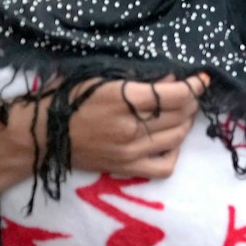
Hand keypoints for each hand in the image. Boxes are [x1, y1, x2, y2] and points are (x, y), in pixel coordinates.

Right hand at [67, 74, 209, 178]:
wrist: (43, 135)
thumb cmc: (70, 98)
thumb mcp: (101, 77)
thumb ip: (137, 78)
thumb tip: (172, 78)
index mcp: (122, 99)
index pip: (175, 94)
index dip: (195, 85)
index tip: (202, 78)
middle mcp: (130, 127)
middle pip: (180, 115)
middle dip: (191, 102)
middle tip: (189, 94)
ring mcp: (129, 151)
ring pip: (177, 138)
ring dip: (186, 123)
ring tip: (181, 113)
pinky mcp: (126, 169)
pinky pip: (164, 167)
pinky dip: (174, 153)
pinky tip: (169, 141)